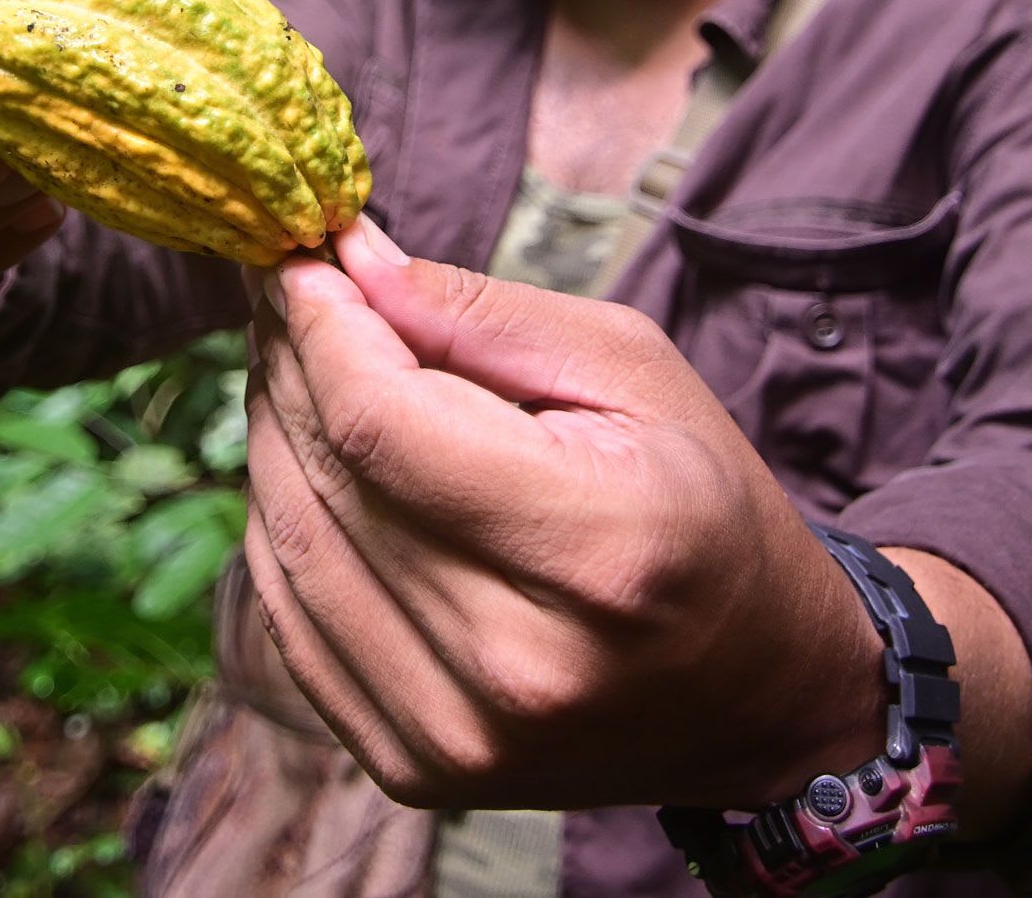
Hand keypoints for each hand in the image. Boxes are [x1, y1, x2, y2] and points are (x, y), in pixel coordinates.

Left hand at [239, 216, 883, 811]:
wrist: (759, 694)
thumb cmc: (704, 508)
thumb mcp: (632, 372)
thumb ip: (479, 315)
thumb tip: (347, 265)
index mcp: (595, 549)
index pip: (381, 423)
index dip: (321, 331)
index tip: (303, 264)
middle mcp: (515, 663)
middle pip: (325, 480)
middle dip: (290, 366)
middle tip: (290, 297)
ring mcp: (454, 733)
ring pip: (287, 549)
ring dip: (272, 440)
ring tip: (297, 370)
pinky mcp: (411, 768)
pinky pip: (291, 621)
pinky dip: (282, 529)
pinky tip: (313, 470)